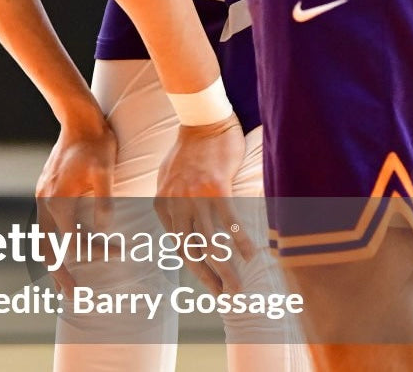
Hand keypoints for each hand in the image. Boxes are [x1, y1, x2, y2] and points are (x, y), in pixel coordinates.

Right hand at [35, 115, 116, 294]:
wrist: (79, 118)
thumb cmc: (96, 144)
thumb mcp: (105, 171)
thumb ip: (103, 200)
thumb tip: (104, 227)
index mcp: (59, 201)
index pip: (74, 241)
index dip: (97, 252)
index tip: (119, 253)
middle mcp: (46, 201)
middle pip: (47, 248)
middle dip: (59, 274)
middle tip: (73, 298)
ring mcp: (42, 195)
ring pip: (42, 238)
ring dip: (52, 260)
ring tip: (61, 281)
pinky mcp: (46, 189)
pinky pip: (45, 224)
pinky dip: (51, 241)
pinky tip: (62, 245)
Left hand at [155, 116, 255, 292]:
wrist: (203, 119)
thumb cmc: (189, 148)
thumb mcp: (167, 176)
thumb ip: (170, 202)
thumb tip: (178, 229)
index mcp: (162, 202)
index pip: (177, 245)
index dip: (194, 267)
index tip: (208, 282)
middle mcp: (176, 203)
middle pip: (191, 249)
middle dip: (208, 277)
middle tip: (224, 294)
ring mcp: (196, 196)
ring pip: (210, 242)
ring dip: (225, 268)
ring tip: (236, 286)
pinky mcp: (217, 188)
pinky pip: (230, 222)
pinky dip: (241, 241)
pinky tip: (250, 255)